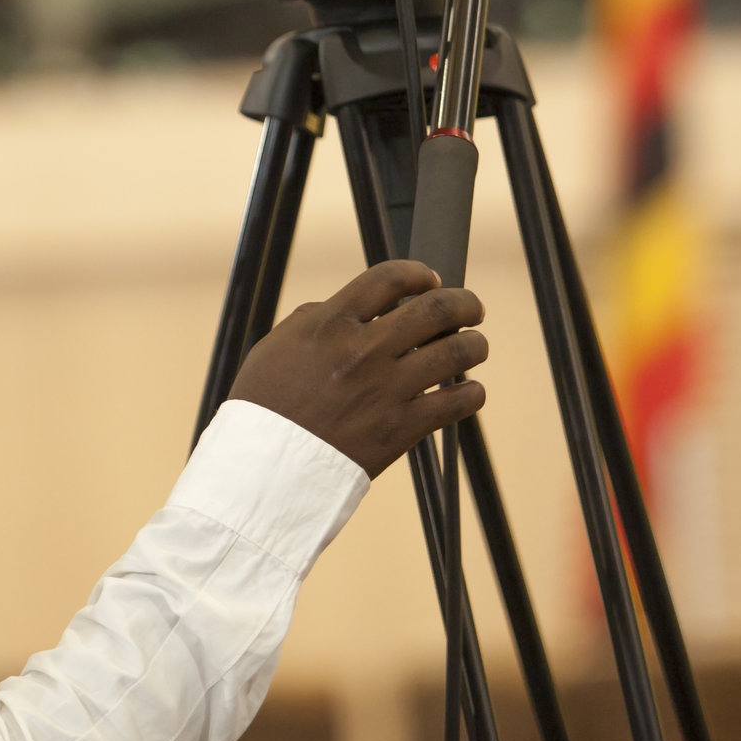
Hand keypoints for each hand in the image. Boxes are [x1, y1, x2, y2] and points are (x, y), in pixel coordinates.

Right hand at [226, 260, 487, 477]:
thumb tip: (353, 310)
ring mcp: (387, 389)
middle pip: (436, 309)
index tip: (431, 279)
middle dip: (464, 303)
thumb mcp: (279, 344)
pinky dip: (471, 394)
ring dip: (475, 345)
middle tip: (472, 308)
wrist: (265, 468)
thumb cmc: (265, 405)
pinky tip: (469, 392)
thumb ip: (318, 318)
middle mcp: (365, 350)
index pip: (390, 278)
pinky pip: (456, 403)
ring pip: (456, 352)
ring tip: (476, 346)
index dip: (420, 273)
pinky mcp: (402, 428)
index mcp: (332, 323)